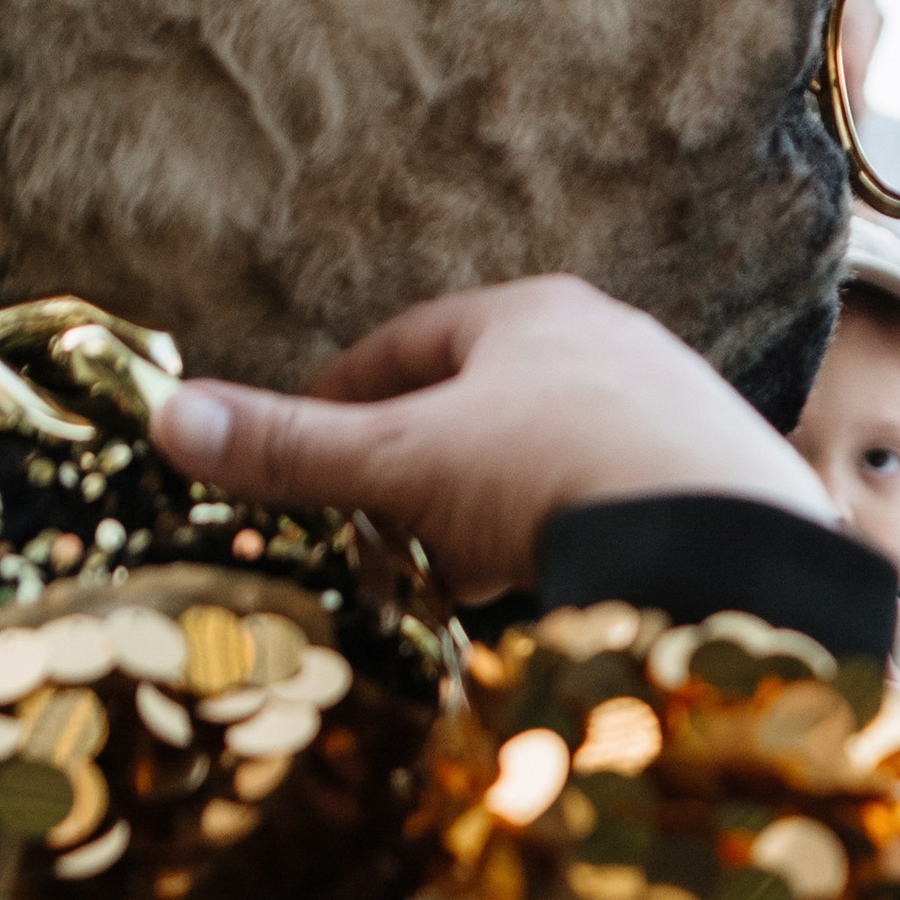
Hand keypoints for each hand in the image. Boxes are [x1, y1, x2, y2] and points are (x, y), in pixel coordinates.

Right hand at [155, 275, 835, 603]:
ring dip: (499, 510)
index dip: (341, 396)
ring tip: (462, 572)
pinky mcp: (722, 479)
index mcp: (531, 312)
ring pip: (555, 455)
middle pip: (486, 401)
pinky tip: (555, 588)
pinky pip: (617, 503)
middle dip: (425, 465)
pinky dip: (570, 539)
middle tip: (378, 524)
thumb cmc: (559, 475)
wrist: (728, 542)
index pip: (407, 343)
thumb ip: (293, 449)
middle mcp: (615, 342)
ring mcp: (676, 409)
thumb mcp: (404, 463)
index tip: (301, 442)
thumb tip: (171, 417)